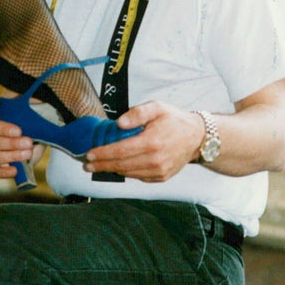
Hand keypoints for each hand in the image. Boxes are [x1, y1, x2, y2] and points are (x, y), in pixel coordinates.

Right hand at [0, 92, 39, 179]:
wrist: (12, 135)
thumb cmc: (6, 119)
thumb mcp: (1, 106)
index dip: (2, 129)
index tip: (19, 130)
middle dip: (11, 143)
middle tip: (28, 142)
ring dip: (11, 156)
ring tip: (27, 153)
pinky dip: (3, 172)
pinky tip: (15, 170)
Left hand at [83, 100, 204, 182]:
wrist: (197, 137)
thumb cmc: (175, 120)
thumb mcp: (157, 107)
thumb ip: (137, 113)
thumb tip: (120, 123)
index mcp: (151, 142)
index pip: (120, 151)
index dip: (103, 154)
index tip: (89, 154)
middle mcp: (155, 160)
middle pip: (121, 165)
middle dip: (102, 165)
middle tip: (88, 164)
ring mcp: (159, 171)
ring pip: (129, 173)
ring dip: (112, 170)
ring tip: (99, 165)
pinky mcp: (162, 177)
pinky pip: (139, 177)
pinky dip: (127, 172)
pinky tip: (118, 167)